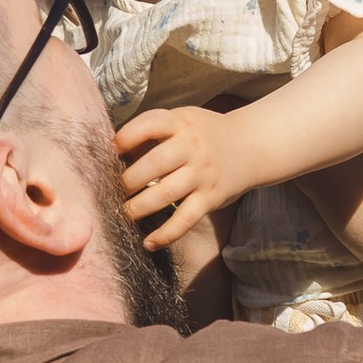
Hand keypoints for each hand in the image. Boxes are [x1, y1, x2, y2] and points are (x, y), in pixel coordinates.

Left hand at [116, 104, 246, 249]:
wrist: (251, 145)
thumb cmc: (205, 134)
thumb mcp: (182, 120)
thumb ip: (154, 130)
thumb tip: (114, 151)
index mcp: (180, 123)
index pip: (149, 125)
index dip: (125, 138)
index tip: (111, 151)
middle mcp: (192, 147)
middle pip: (153, 164)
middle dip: (128, 180)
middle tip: (115, 190)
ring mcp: (202, 173)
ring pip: (165, 193)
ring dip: (139, 207)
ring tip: (125, 213)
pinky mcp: (211, 197)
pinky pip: (185, 219)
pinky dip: (166, 234)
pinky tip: (149, 243)